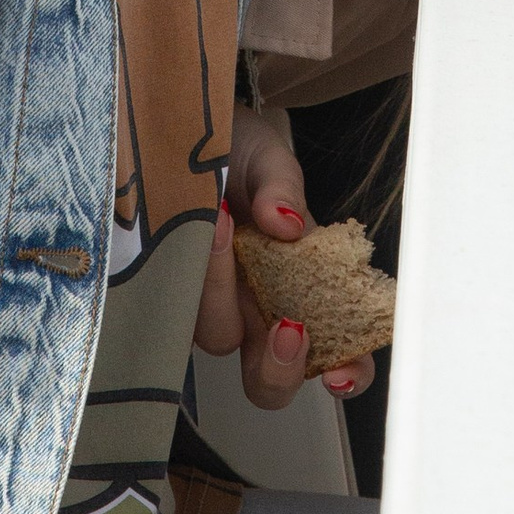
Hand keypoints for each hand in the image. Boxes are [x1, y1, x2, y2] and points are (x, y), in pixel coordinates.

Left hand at [192, 109, 377, 409]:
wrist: (184, 133)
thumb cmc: (236, 155)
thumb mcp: (267, 159)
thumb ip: (282, 187)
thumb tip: (288, 225)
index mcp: (297, 289)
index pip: (333, 352)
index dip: (346, 373)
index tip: (340, 372)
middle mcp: (254, 311)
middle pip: (267, 380)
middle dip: (278, 367)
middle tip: (288, 323)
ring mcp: (209, 306)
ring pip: (217, 337)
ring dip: (224, 292)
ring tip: (225, 223)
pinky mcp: (166, 290)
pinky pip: (173, 306)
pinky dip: (189, 271)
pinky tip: (197, 226)